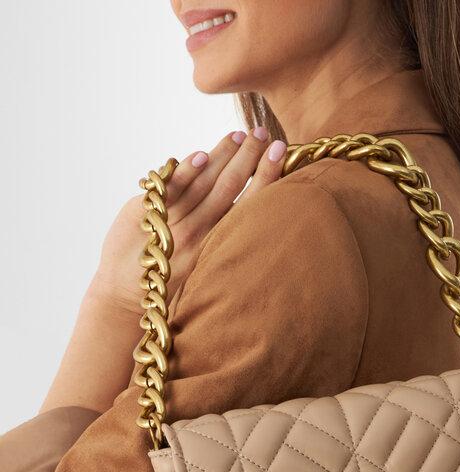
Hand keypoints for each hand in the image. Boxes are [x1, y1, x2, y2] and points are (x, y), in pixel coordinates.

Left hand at [88, 127, 287, 312]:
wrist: (124, 294)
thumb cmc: (169, 274)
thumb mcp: (201, 254)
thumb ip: (215, 224)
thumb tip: (231, 184)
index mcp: (218, 244)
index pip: (249, 205)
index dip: (266, 176)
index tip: (279, 150)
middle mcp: (200, 236)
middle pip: (229, 189)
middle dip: (248, 159)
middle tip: (263, 134)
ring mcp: (174, 226)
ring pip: (204, 185)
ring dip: (223, 156)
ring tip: (239, 135)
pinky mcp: (149, 218)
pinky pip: (171, 192)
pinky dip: (186, 173)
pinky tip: (201, 155)